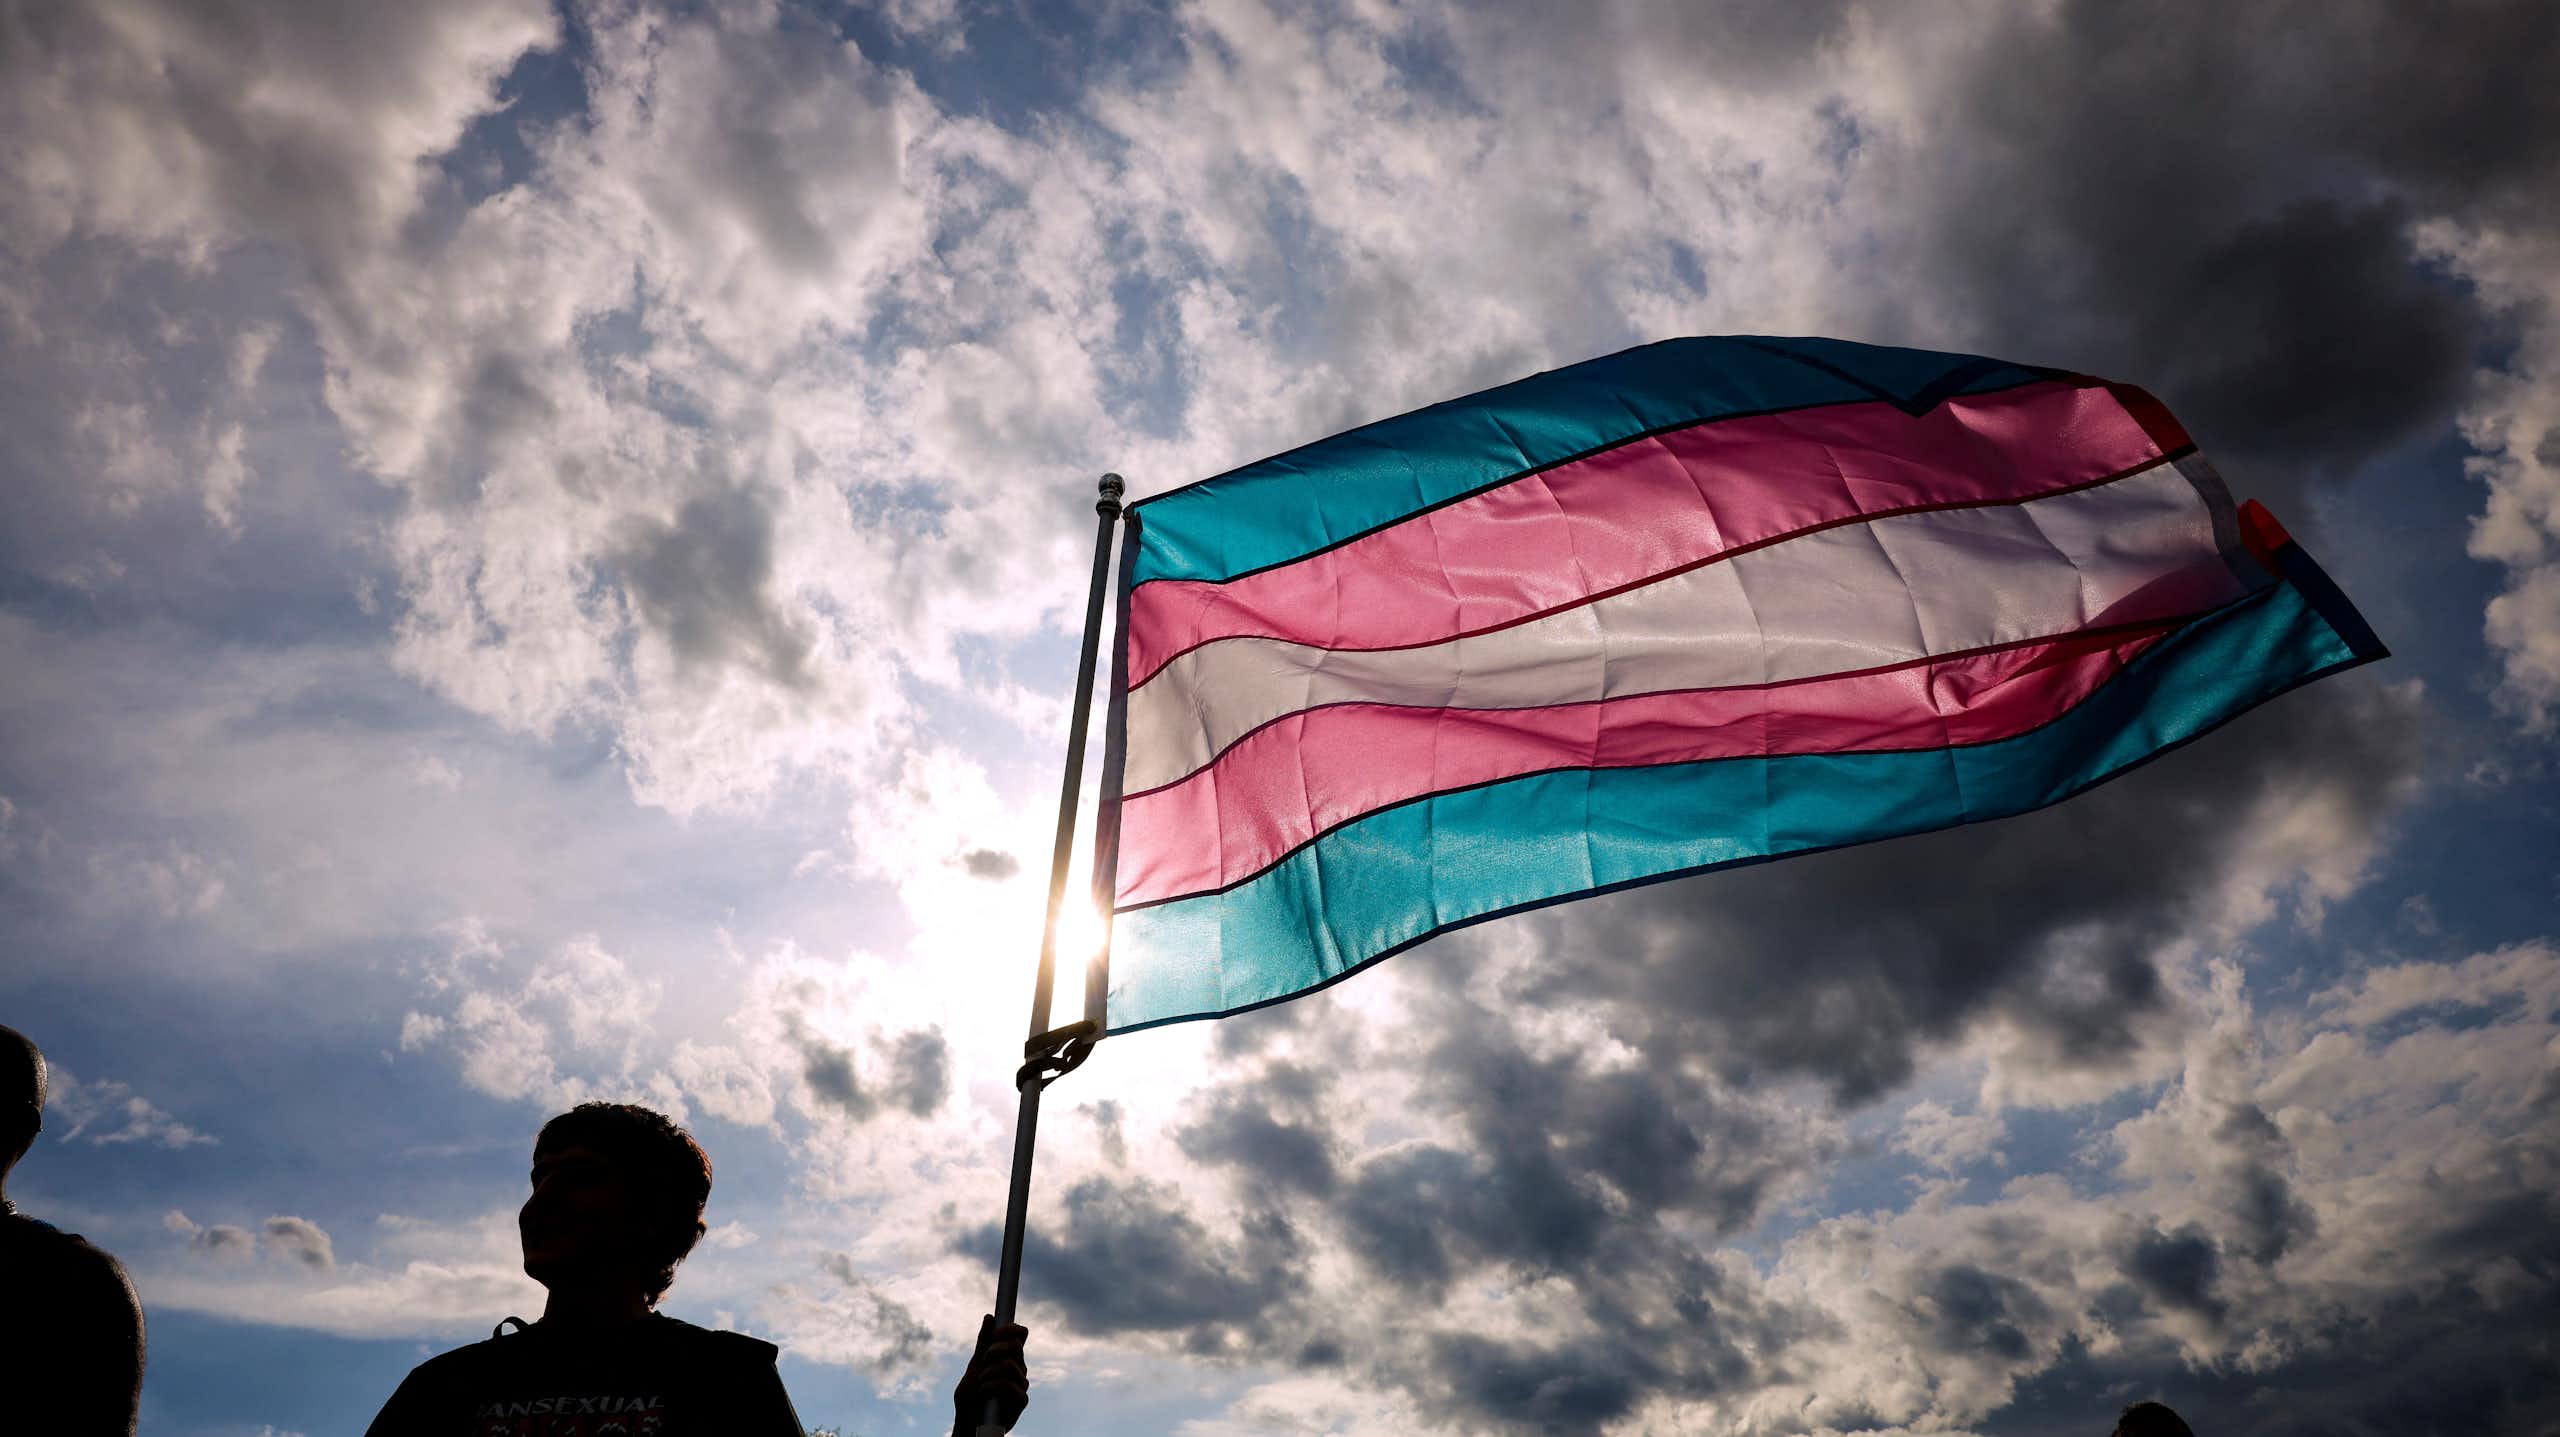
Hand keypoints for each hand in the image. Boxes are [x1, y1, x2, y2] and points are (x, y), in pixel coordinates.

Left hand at [951, 1314, 1029, 1435]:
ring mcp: (1020, 1384)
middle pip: (1017, 1345)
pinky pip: (1011, 1385)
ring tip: (980, 1382)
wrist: (967, 1425)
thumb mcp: (974, 1366)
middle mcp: (1017, 1368)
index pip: (1019, 1334)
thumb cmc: (970, 1398)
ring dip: (990, 1371)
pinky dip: (993, 1386)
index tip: (996, 1333)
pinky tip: (984, 1392)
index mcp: (1008, 1357)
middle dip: (997, 1348)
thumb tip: (989, 1317)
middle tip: (985, 1358)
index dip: (1010, 1328)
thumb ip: (983, 1344)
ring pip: (1011, 1365)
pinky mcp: (1021, 1401)